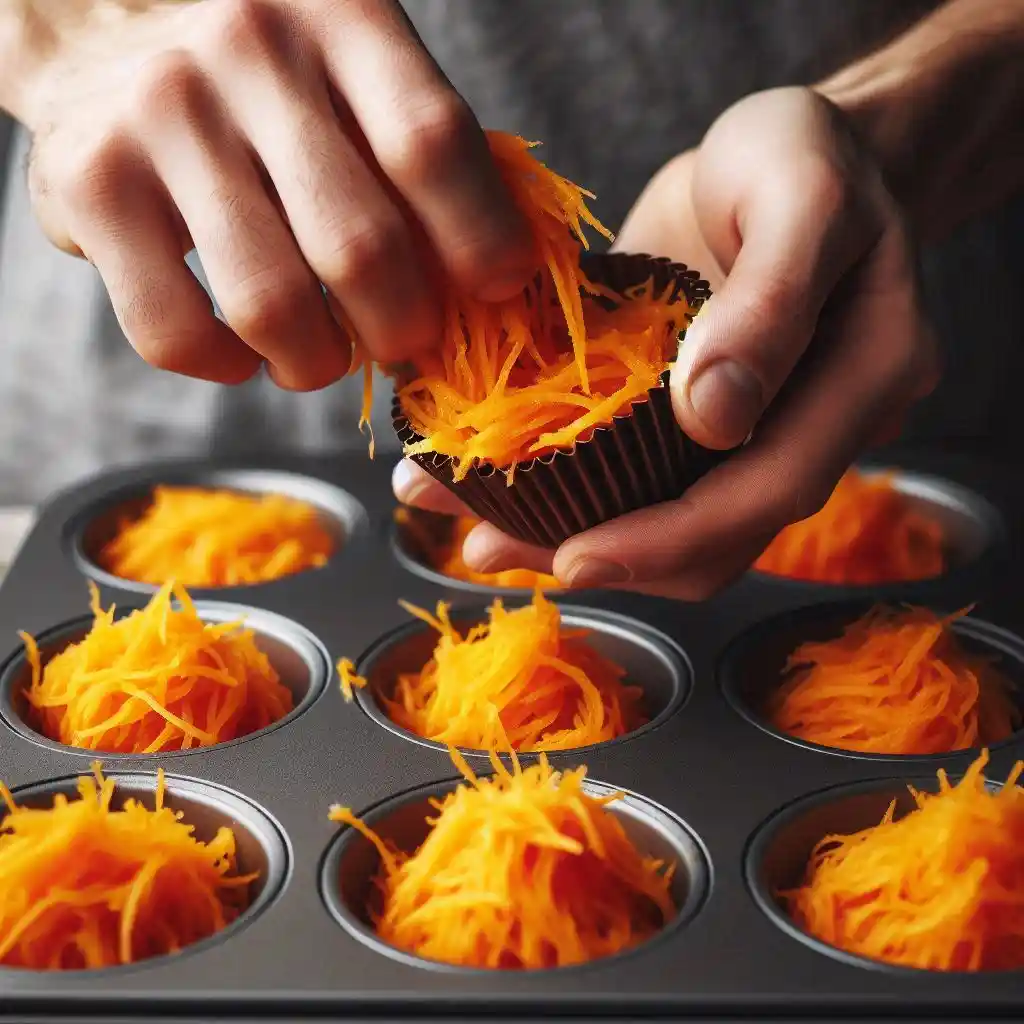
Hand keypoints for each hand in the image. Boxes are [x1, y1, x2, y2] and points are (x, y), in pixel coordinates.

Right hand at [21, 0, 534, 389]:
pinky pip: (177, 333)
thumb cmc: (274, 82)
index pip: (431, 144)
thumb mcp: (359, 76)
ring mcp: (161, 114)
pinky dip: (228, 367)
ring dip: (316, 362)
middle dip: (402, 328)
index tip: (497, 291)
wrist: (107, 29)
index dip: (481, 239)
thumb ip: (424, 161)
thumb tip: (492, 289)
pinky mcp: (92, 183)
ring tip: (320, 354)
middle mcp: (248, 51)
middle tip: (402, 338)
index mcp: (342, 15)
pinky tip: (244, 348)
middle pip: (360, 247)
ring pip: (272, 306)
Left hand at [393, 87, 939, 598]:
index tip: (579, 558)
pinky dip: (575, 488)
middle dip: (610, 555)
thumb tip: (713, 417)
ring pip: (676, 522)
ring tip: (479, 529)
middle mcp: (812, 428)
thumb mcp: (801, 193)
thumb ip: (769, 302)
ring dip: (580, 535)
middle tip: (489, 547)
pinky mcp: (697, 421)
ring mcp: (754, 431)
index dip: (676, 537)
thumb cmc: (802, 151)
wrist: (781, 149)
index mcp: (863, 379)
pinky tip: (500, 480)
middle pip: (719, 534)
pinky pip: (643, 477)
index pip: (773, 488)